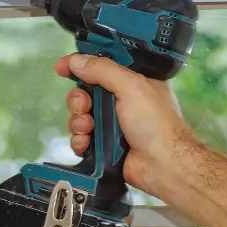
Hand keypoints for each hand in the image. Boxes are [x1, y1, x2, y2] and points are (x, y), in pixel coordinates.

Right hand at [56, 53, 226, 226]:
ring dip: (78, 121)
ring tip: (88, 127)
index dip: (81, 65)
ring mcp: (112, 125)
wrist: (162, 165)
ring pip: (80, 116)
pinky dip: (79, 140)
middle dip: (78, 99)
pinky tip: (85, 143)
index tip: (63, 67)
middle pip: (85, 92)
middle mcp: (121, 102)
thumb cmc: (155, 124)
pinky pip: (81, 139)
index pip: (101, 67)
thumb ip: (102, 70)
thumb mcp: (131, 86)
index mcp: (132, 82)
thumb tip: (76, 61)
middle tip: (83, 106)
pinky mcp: (104, 146)